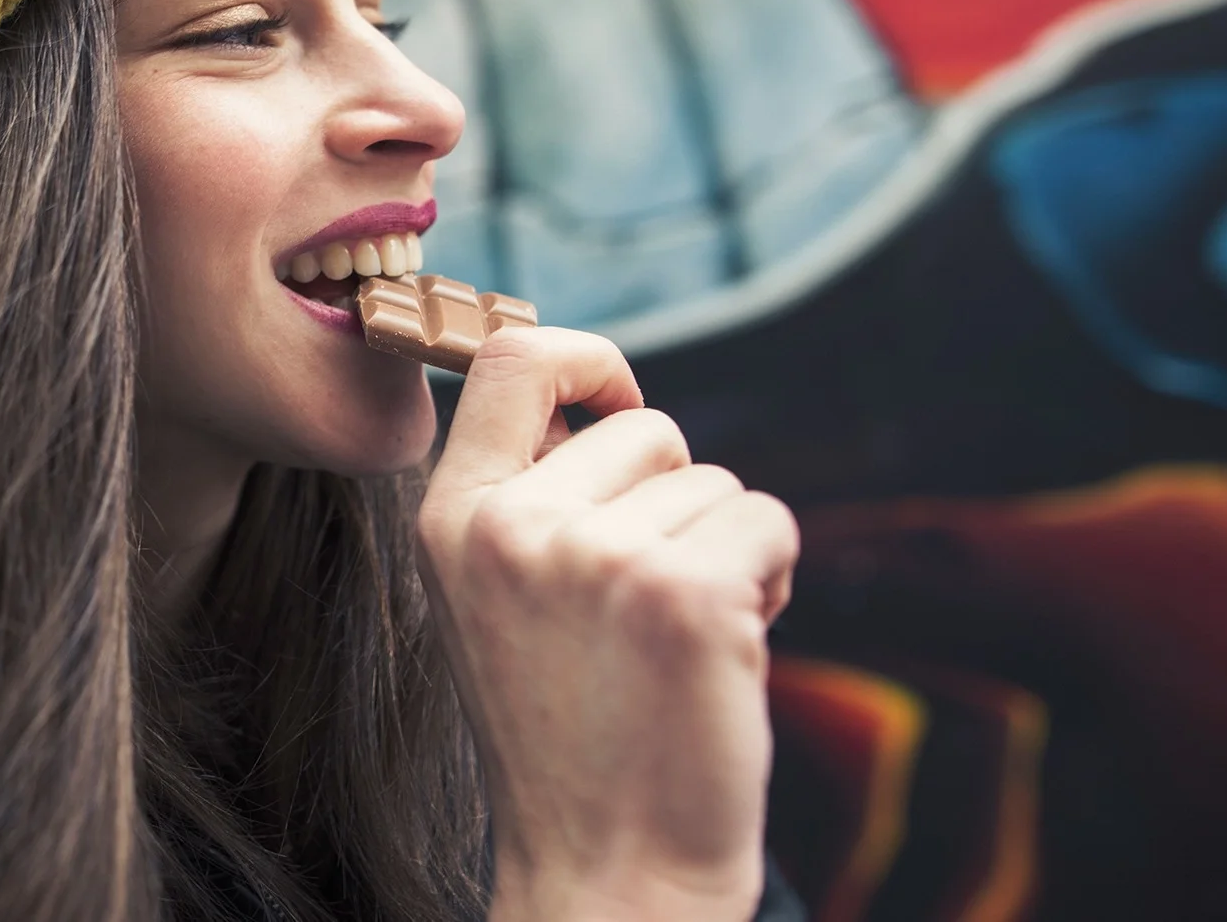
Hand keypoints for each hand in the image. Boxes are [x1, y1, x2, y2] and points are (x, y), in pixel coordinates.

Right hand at [417, 327, 797, 921]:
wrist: (608, 871)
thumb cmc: (572, 734)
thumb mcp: (502, 599)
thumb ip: (533, 499)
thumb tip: (607, 403)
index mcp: (453, 520)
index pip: (510, 357)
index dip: (585, 359)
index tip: (619, 404)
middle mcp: (512, 527)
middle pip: (645, 426)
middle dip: (675, 495)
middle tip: (650, 596)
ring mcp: (596, 558)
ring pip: (714, 482)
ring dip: (724, 549)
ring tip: (677, 642)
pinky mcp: (685, 595)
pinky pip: (769, 522)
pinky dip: (773, 579)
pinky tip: (724, 653)